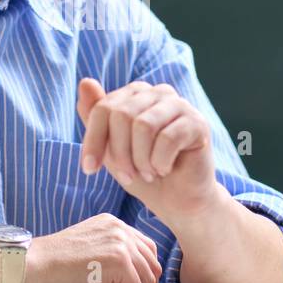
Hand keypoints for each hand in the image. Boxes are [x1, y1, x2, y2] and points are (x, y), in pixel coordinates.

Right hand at [24, 213, 161, 282]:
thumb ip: (114, 257)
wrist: (29, 268)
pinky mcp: (119, 261)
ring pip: (147, 281)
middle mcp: (120, 228)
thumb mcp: (89, 252)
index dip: (143, 274)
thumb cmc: (52, 267)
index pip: (147, 249)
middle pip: (152, 265)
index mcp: (113, 223)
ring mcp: (121, 243)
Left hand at [76, 78, 229, 227]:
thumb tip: (85, 82)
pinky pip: (167, 139)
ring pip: (143, 125)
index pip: (103, 108)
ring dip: (140, 160)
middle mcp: (158, 93)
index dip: (93, 140)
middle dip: (119, 153)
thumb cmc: (143, 173)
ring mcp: (180, 105)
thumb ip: (95, 116)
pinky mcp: (198, 123)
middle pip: (122, 115)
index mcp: (135, 94)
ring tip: (148, 174)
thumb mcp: (110, 149)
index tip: (89, 169)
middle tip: (128, 176)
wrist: (178, 200)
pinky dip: (160, 162)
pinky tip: (164, 170)